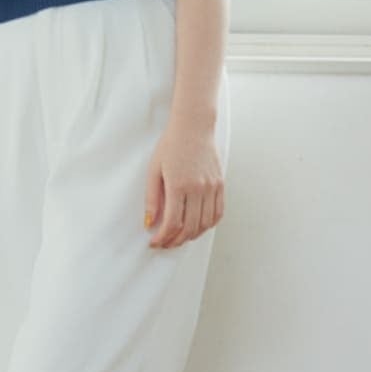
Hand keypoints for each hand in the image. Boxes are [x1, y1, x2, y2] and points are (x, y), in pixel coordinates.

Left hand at [143, 117, 224, 247]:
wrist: (194, 127)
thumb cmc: (171, 145)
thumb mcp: (154, 170)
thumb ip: (152, 199)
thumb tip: (150, 223)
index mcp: (179, 185)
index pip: (172, 222)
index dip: (162, 237)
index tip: (154, 242)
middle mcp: (198, 188)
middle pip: (190, 227)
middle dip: (175, 241)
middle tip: (165, 244)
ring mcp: (212, 187)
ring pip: (205, 224)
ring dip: (192, 236)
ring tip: (179, 238)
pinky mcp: (220, 184)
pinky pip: (218, 213)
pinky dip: (208, 225)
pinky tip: (197, 227)